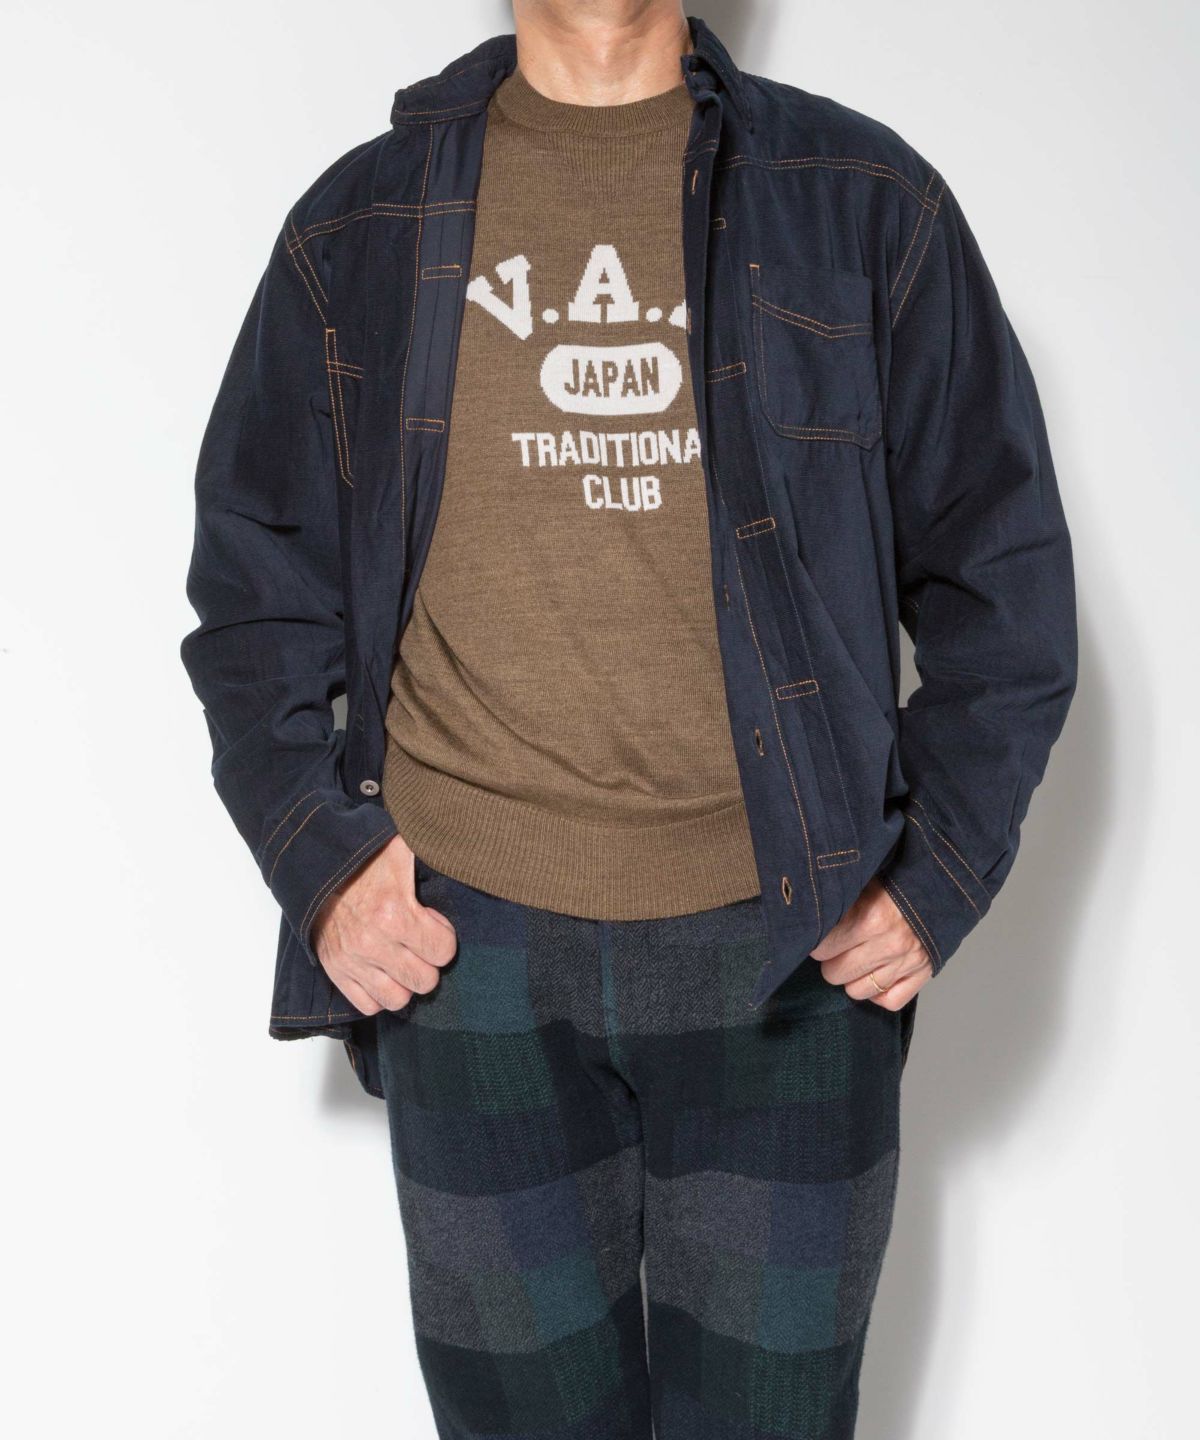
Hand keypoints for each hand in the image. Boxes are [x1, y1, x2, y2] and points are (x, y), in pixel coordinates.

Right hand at [311, 837, 457, 1014]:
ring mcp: (353, 961)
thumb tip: (458, 853)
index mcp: (395, 913)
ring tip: (403, 962)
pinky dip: (379, 994)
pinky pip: (367, 1004)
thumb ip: (432, 852)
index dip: (444, 937)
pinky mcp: (336, 971)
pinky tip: (383, 973)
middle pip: (425, 981)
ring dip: (405, 983)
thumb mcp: (402, 848)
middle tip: (420, 945)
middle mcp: (374, 943)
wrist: (316, 866)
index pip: (443, 951)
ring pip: (398, 999)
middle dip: (429, 963)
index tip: (433, 924)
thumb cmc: (363, 858)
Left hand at [810, 877, 932, 1008]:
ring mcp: (906, 963)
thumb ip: (842, 896)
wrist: (948, 882)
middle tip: (837, 945)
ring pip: (858, 991)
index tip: (819, 933)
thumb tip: (810, 908)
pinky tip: (874, 975)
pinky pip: (889, 1001)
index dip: (817, 940)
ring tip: (855, 958)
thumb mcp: (868, 877)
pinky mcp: (922, 974)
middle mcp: (888, 944)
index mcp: (870, 917)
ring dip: (852, 977)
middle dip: (831, 960)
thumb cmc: (902, 877)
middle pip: (835, 973)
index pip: (822, 947)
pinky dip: (879, 992)